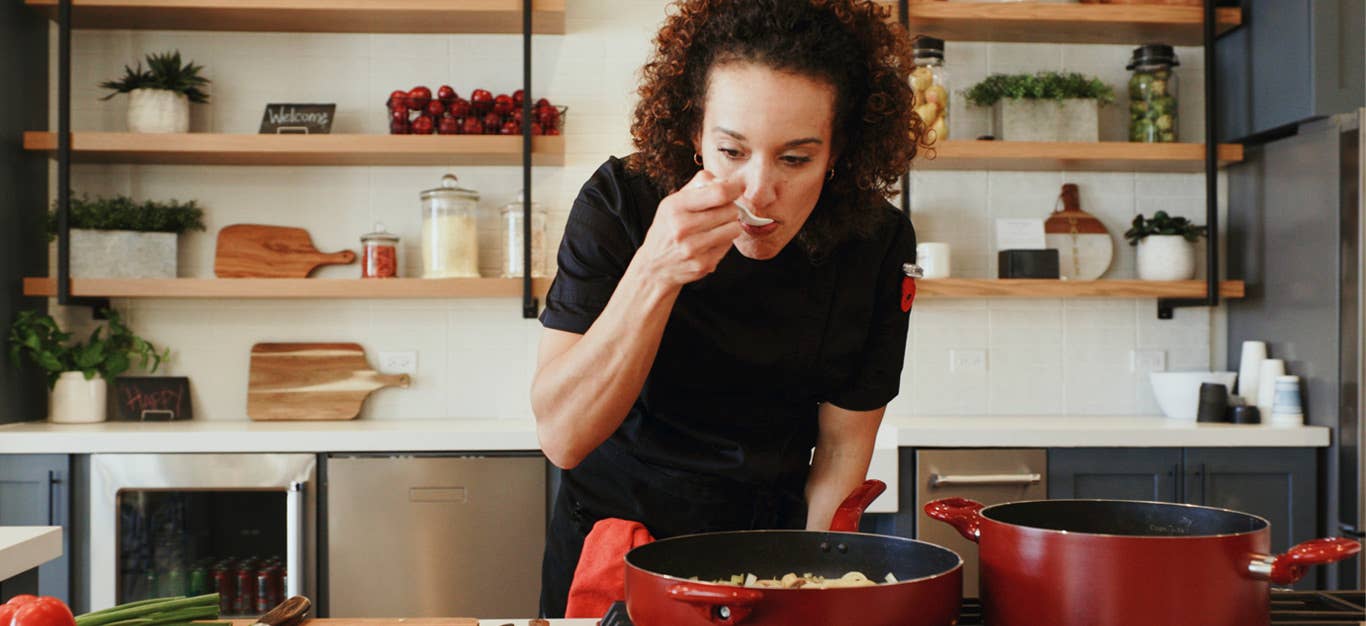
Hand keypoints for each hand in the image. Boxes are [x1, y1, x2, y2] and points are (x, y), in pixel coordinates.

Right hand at [637, 169, 744, 287]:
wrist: (654, 267)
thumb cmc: (667, 229)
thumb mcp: (673, 202)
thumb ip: (698, 185)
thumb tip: (725, 180)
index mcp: (675, 207)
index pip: (718, 193)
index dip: (734, 188)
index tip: (737, 187)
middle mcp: (683, 228)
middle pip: (730, 210)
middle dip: (730, 208)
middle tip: (720, 211)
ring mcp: (694, 248)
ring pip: (734, 228)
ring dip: (729, 225)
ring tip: (716, 226)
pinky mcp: (704, 264)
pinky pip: (729, 245)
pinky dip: (723, 241)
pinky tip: (709, 242)